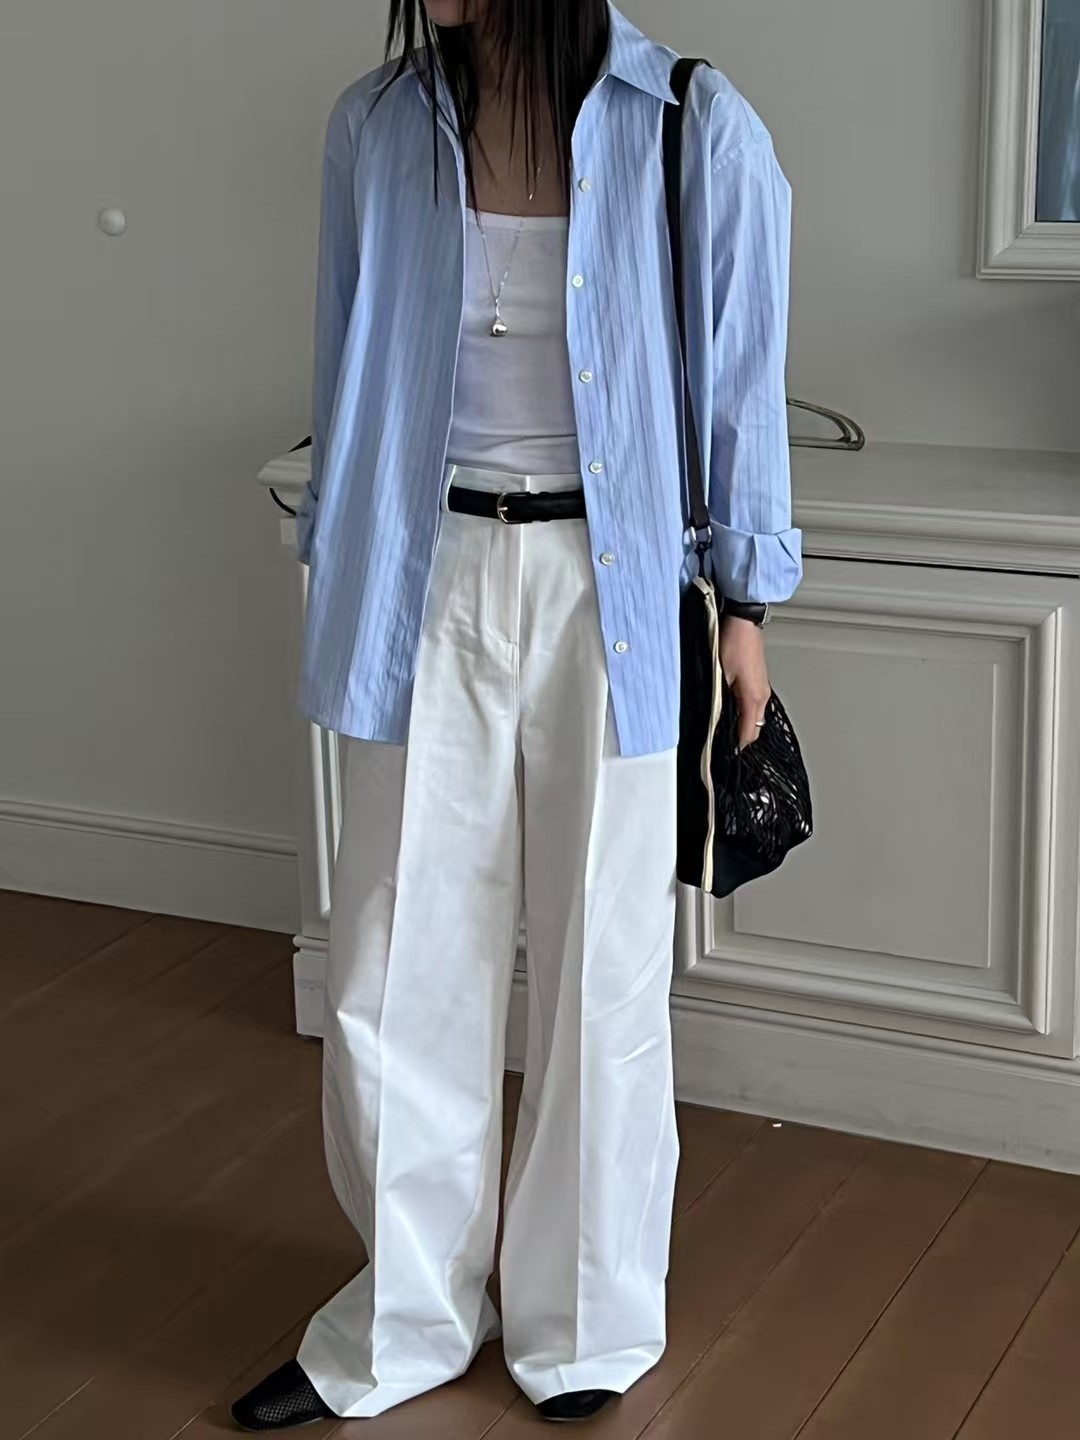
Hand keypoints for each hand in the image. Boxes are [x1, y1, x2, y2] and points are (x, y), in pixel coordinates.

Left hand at [720, 616, 770, 750]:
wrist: (744, 621)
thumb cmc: (733, 642)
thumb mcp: (719, 675)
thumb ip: (718, 701)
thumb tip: (714, 720)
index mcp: (753, 698)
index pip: (747, 734)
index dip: (735, 746)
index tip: (723, 753)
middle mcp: (762, 696)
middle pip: (753, 729)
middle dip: (739, 739)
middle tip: (721, 743)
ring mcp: (762, 689)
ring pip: (754, 718)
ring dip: (742, 725)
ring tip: (725, 729)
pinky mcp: (759, 682)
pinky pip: (754, 706)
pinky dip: (744, 713)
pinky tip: (732, 710)